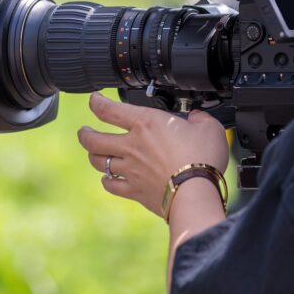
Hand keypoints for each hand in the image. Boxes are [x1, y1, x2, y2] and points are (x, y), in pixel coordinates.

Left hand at [77, 92, 228, 216]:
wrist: (196, 193)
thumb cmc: (202, 158)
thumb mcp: (209, 127)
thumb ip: (200, 118)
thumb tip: (197, 117)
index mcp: (146, 123)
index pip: (109, 109)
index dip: (96, 102)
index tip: (94, 100)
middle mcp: (131, 145)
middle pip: (93, 138)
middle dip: (85, 133)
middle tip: (84, 131)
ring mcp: (130, 169)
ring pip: (98, 161)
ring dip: (93, 156)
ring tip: (93, 152)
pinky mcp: (135, 190)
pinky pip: (112, 185)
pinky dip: (107, 181)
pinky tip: (108, 179)